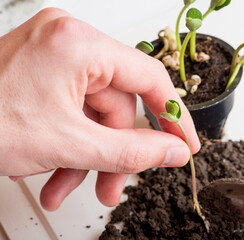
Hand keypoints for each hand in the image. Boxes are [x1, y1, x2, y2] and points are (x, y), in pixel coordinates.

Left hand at [0, 8, 199, 209]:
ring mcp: (56, 56)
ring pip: (93, 114)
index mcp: (80, 44)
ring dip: (88, 155)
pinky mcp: (44, 72)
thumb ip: (132, 151)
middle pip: (117, 104)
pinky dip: (69, 144)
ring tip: (72, 185)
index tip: (184, 144)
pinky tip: (56, 173)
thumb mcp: (69, 144)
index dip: (173, 117)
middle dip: (114, 152)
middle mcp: (70, 42)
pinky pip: (73, 110)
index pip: (150, 79)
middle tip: (113, 186)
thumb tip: (172, 152)